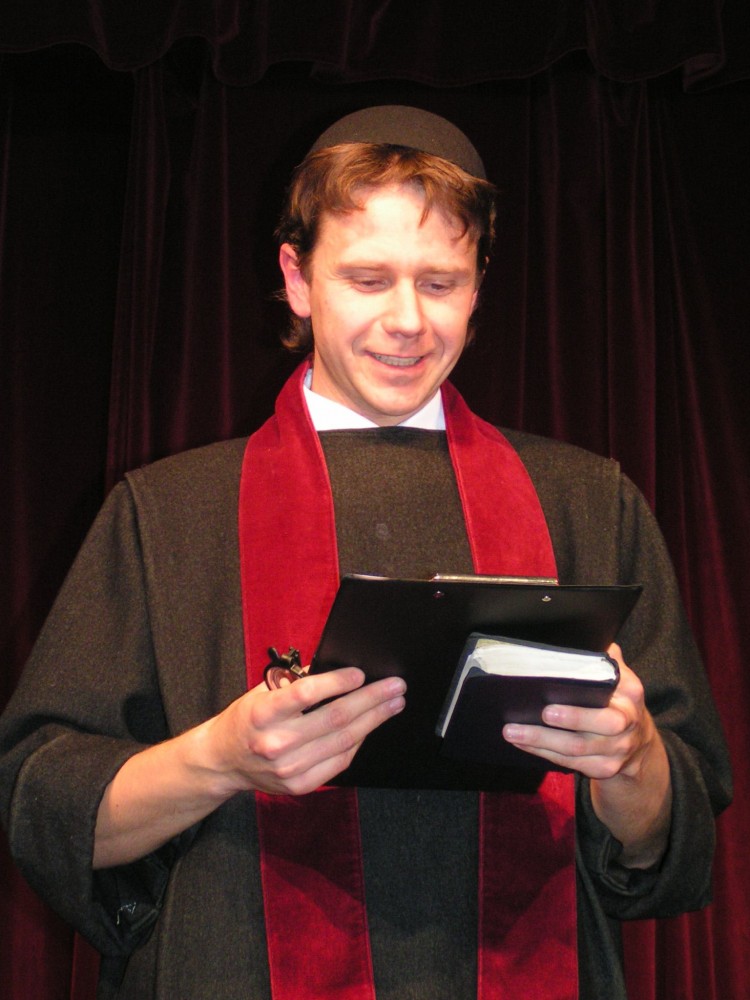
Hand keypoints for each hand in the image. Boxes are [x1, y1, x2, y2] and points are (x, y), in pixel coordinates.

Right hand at [203, 667, 406, 796]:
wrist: (224, 760)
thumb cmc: (247, 719)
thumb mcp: (263, 692)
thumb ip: (296, 682)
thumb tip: (338, 670)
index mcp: (263, 713)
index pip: (306, 694)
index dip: (337, 682)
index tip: (361, 674)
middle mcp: (276, 742)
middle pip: (335, 718)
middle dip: (372, 700)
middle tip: (395, 687)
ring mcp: (290, 768)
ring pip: (344, 740)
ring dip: (374, 719)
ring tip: (393, 704)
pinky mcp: (301, 785)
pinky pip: (341, 761)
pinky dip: (359, 741)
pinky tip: (371, 726)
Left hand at [501, 643, 653, 779]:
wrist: (639, 744)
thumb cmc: (620, 702)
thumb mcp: (623, 681)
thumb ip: (608, 663)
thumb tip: (599, 643)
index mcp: (630, 699)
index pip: (606, 703)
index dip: (577, 712)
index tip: (548, 707)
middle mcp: (626, 728)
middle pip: (589, 733)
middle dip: (557, 728)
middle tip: (529, 719)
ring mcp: (615, 752)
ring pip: (574, 750)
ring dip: (540, 741)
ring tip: (512, 732)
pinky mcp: (602, 769)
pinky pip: (569, 762)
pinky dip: (543, 753)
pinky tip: (523, 744)